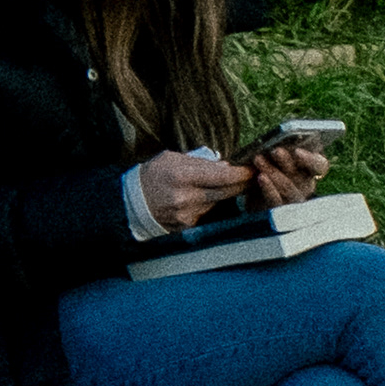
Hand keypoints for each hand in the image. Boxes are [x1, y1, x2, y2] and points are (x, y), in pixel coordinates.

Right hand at [137, 147, 269, 231]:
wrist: (133, 201)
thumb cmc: (154, 174)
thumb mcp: (173, 158)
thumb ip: (200, 162)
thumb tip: (224, 166)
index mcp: (182, 176)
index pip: (221, 176)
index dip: (240, 174)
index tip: (251, 168)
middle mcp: (186, 198)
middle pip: (224, 192)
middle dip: (240, 184)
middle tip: (251, 176)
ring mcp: (186, 215)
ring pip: (216, 203)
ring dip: (225, 194)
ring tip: (228, 183)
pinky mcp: (186, 226)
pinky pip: (206, 213)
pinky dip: (209, 204)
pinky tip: (205, 196)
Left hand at [250, 131, 328, 203]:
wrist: (254, 191)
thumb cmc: (269, 164)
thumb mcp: (274, 155)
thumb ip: (280, 148)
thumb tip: (275, 142)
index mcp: (310, 168)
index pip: (320, 165)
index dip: (311, 159)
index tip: (297, 151)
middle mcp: (307, 185)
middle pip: (302, 175)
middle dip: (287, 162)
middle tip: (275, 151)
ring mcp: (295, 199)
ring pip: (288, 187)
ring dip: (273, 171)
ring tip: (258, 159)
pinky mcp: (281, 211)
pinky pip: (278, 201)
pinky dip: (269, 188)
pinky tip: (261, 177)